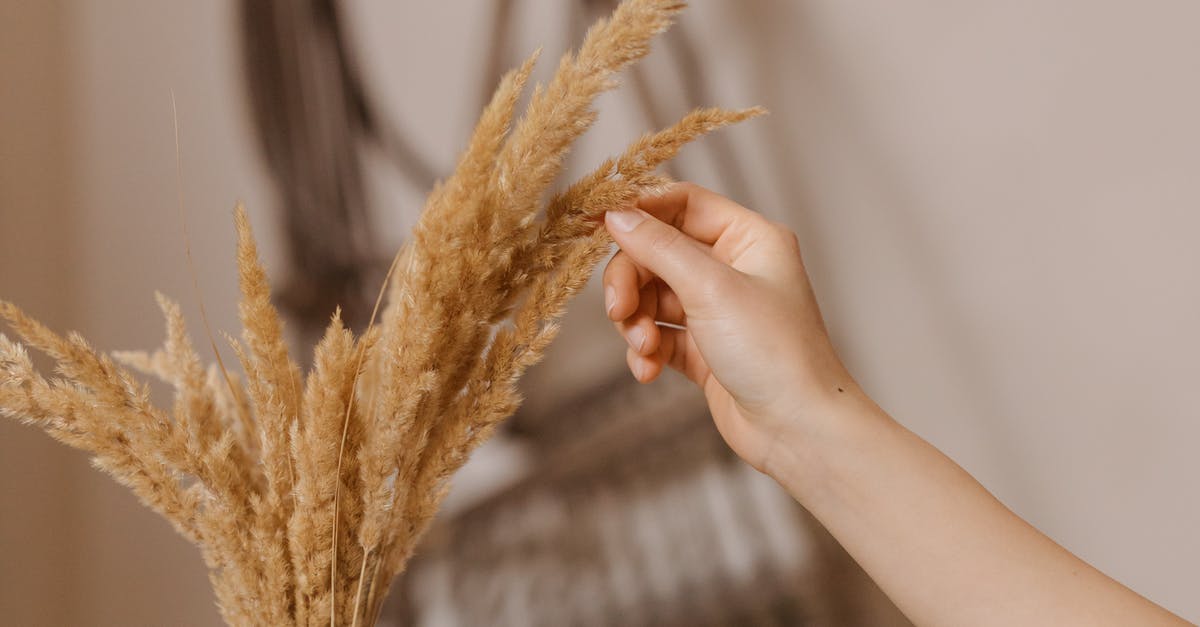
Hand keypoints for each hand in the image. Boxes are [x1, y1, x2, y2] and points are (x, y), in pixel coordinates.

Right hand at [603, 182, 853, 473]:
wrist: (798, 431)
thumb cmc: (775, 353)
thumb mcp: (711, 289)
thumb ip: (660, 248)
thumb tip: (617, 215)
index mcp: (750, 239)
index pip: (683, 204)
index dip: (640, 211)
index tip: (597, 225)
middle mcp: (734, 269)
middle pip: (658, 253)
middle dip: (632, 282)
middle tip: (618, 310)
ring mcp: (719, 310)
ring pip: (653, 296)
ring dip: (637, 321)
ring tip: (642, 347)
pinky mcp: (705, 349)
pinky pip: (659, 335)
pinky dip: (647, 349)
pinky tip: (648, 370)